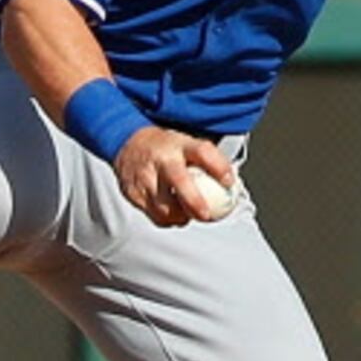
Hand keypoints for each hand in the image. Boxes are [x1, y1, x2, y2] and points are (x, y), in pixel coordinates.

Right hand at [110, 128, 238, 228]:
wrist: (127, 142)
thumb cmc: (167, 148)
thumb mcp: (186, 143)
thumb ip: (207, 161)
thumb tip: (232, 187)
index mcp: (179, 143)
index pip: (203, 152)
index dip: (218, 167)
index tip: (230, 182)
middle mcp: (161, 158)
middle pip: (179, 181)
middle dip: (194, 202)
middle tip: (206, 216)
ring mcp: (144, 175)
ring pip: (163, 205)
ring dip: (179, 216)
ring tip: (187, 216)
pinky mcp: (132, 191)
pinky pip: (152, 214)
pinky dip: (165, 219)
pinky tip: (172, 215)